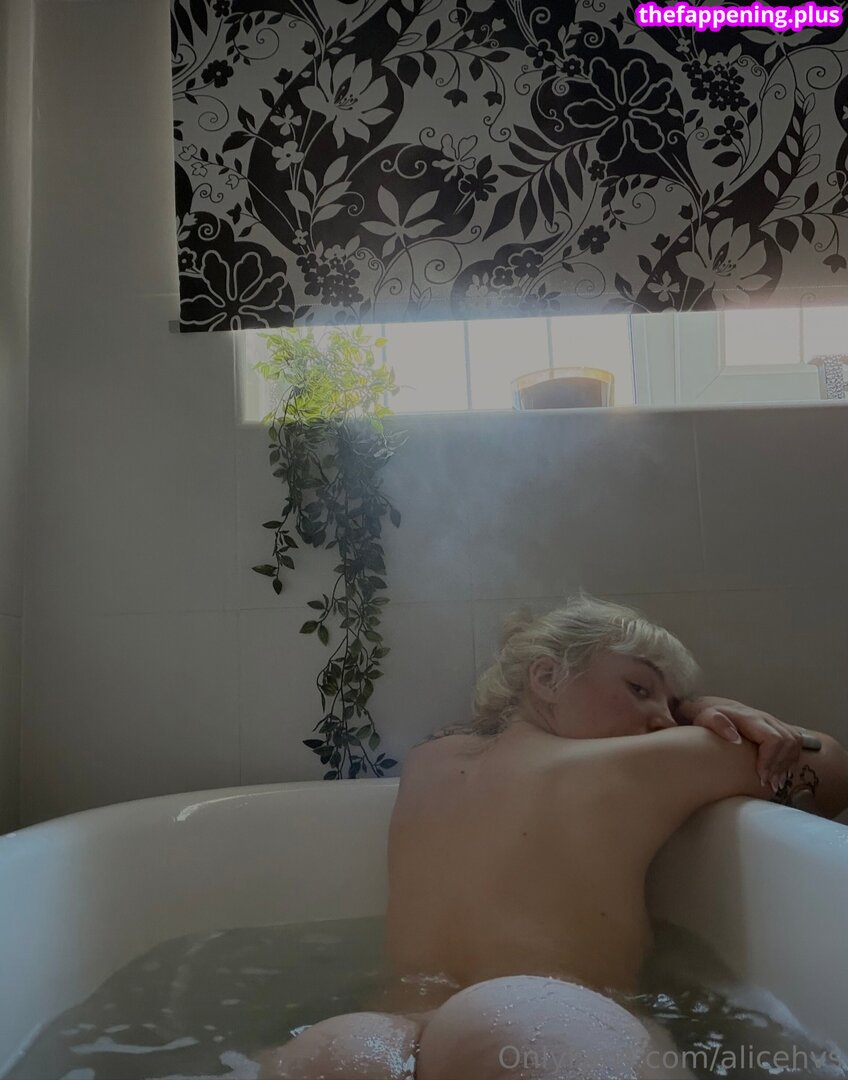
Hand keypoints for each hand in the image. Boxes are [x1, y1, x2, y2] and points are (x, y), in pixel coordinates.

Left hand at [674, 696, 803, 790]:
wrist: (715, 707)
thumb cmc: (709, 715)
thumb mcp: (705, 717)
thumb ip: (716, 723)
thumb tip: (734, 738)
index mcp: (751, 718)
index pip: (773, 738)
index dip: (770, 759)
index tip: (760, 776)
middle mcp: (766, 719)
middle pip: (788, 741)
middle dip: (780, 765)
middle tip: (766, 782)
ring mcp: (774, 723)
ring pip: (794, 742)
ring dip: (787, 764)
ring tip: (774, 782)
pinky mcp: (778, 728)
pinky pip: (795, 743)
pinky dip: (790, 760)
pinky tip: (779, 774)